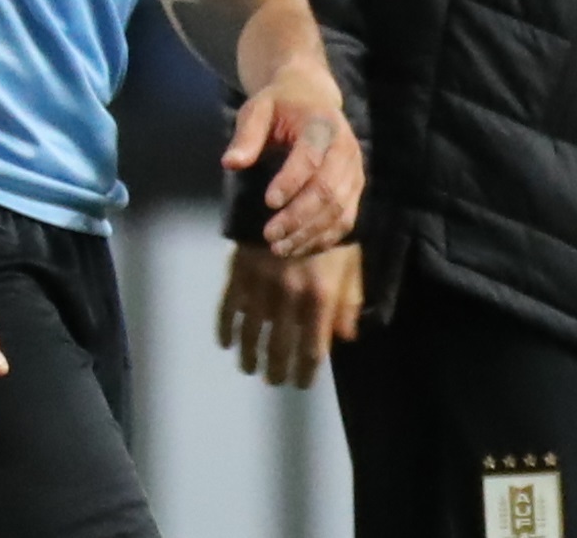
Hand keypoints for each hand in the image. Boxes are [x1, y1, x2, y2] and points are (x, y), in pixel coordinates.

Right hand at [218, 243, 363, 387]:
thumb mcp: (351, 261)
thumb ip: (349, 301)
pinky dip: (225, 330)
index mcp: (320, 297)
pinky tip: (226, 343)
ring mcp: (260, 287)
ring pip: (251, 335)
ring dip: (249, 357)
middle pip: (279, 349)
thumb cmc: (329, 230)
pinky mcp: (239, 274)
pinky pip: (228, 310)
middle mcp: (288, 298)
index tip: (302, 383)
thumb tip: (346, 338)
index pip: (312, 350)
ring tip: (251, 368)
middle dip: (276, 370)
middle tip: (274, 381)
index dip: (306, 372)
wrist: (293, 193)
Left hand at [222, 62, 362, 257]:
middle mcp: (345, 147)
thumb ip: (246, 135)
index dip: (291, 181)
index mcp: (322, 123)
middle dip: (298, 216)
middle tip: (269, 235)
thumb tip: (230, 164)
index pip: (310, 157)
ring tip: (279, 248)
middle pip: (327, 189)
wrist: (313, 98)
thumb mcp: (258, 109)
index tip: (268, 202)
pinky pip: (345, 219)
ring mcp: (354, 169)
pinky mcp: (355, 187)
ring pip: (338, 210)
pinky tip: (297, 248)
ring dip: (309, 233)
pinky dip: (323, 238)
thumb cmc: (280, 105)